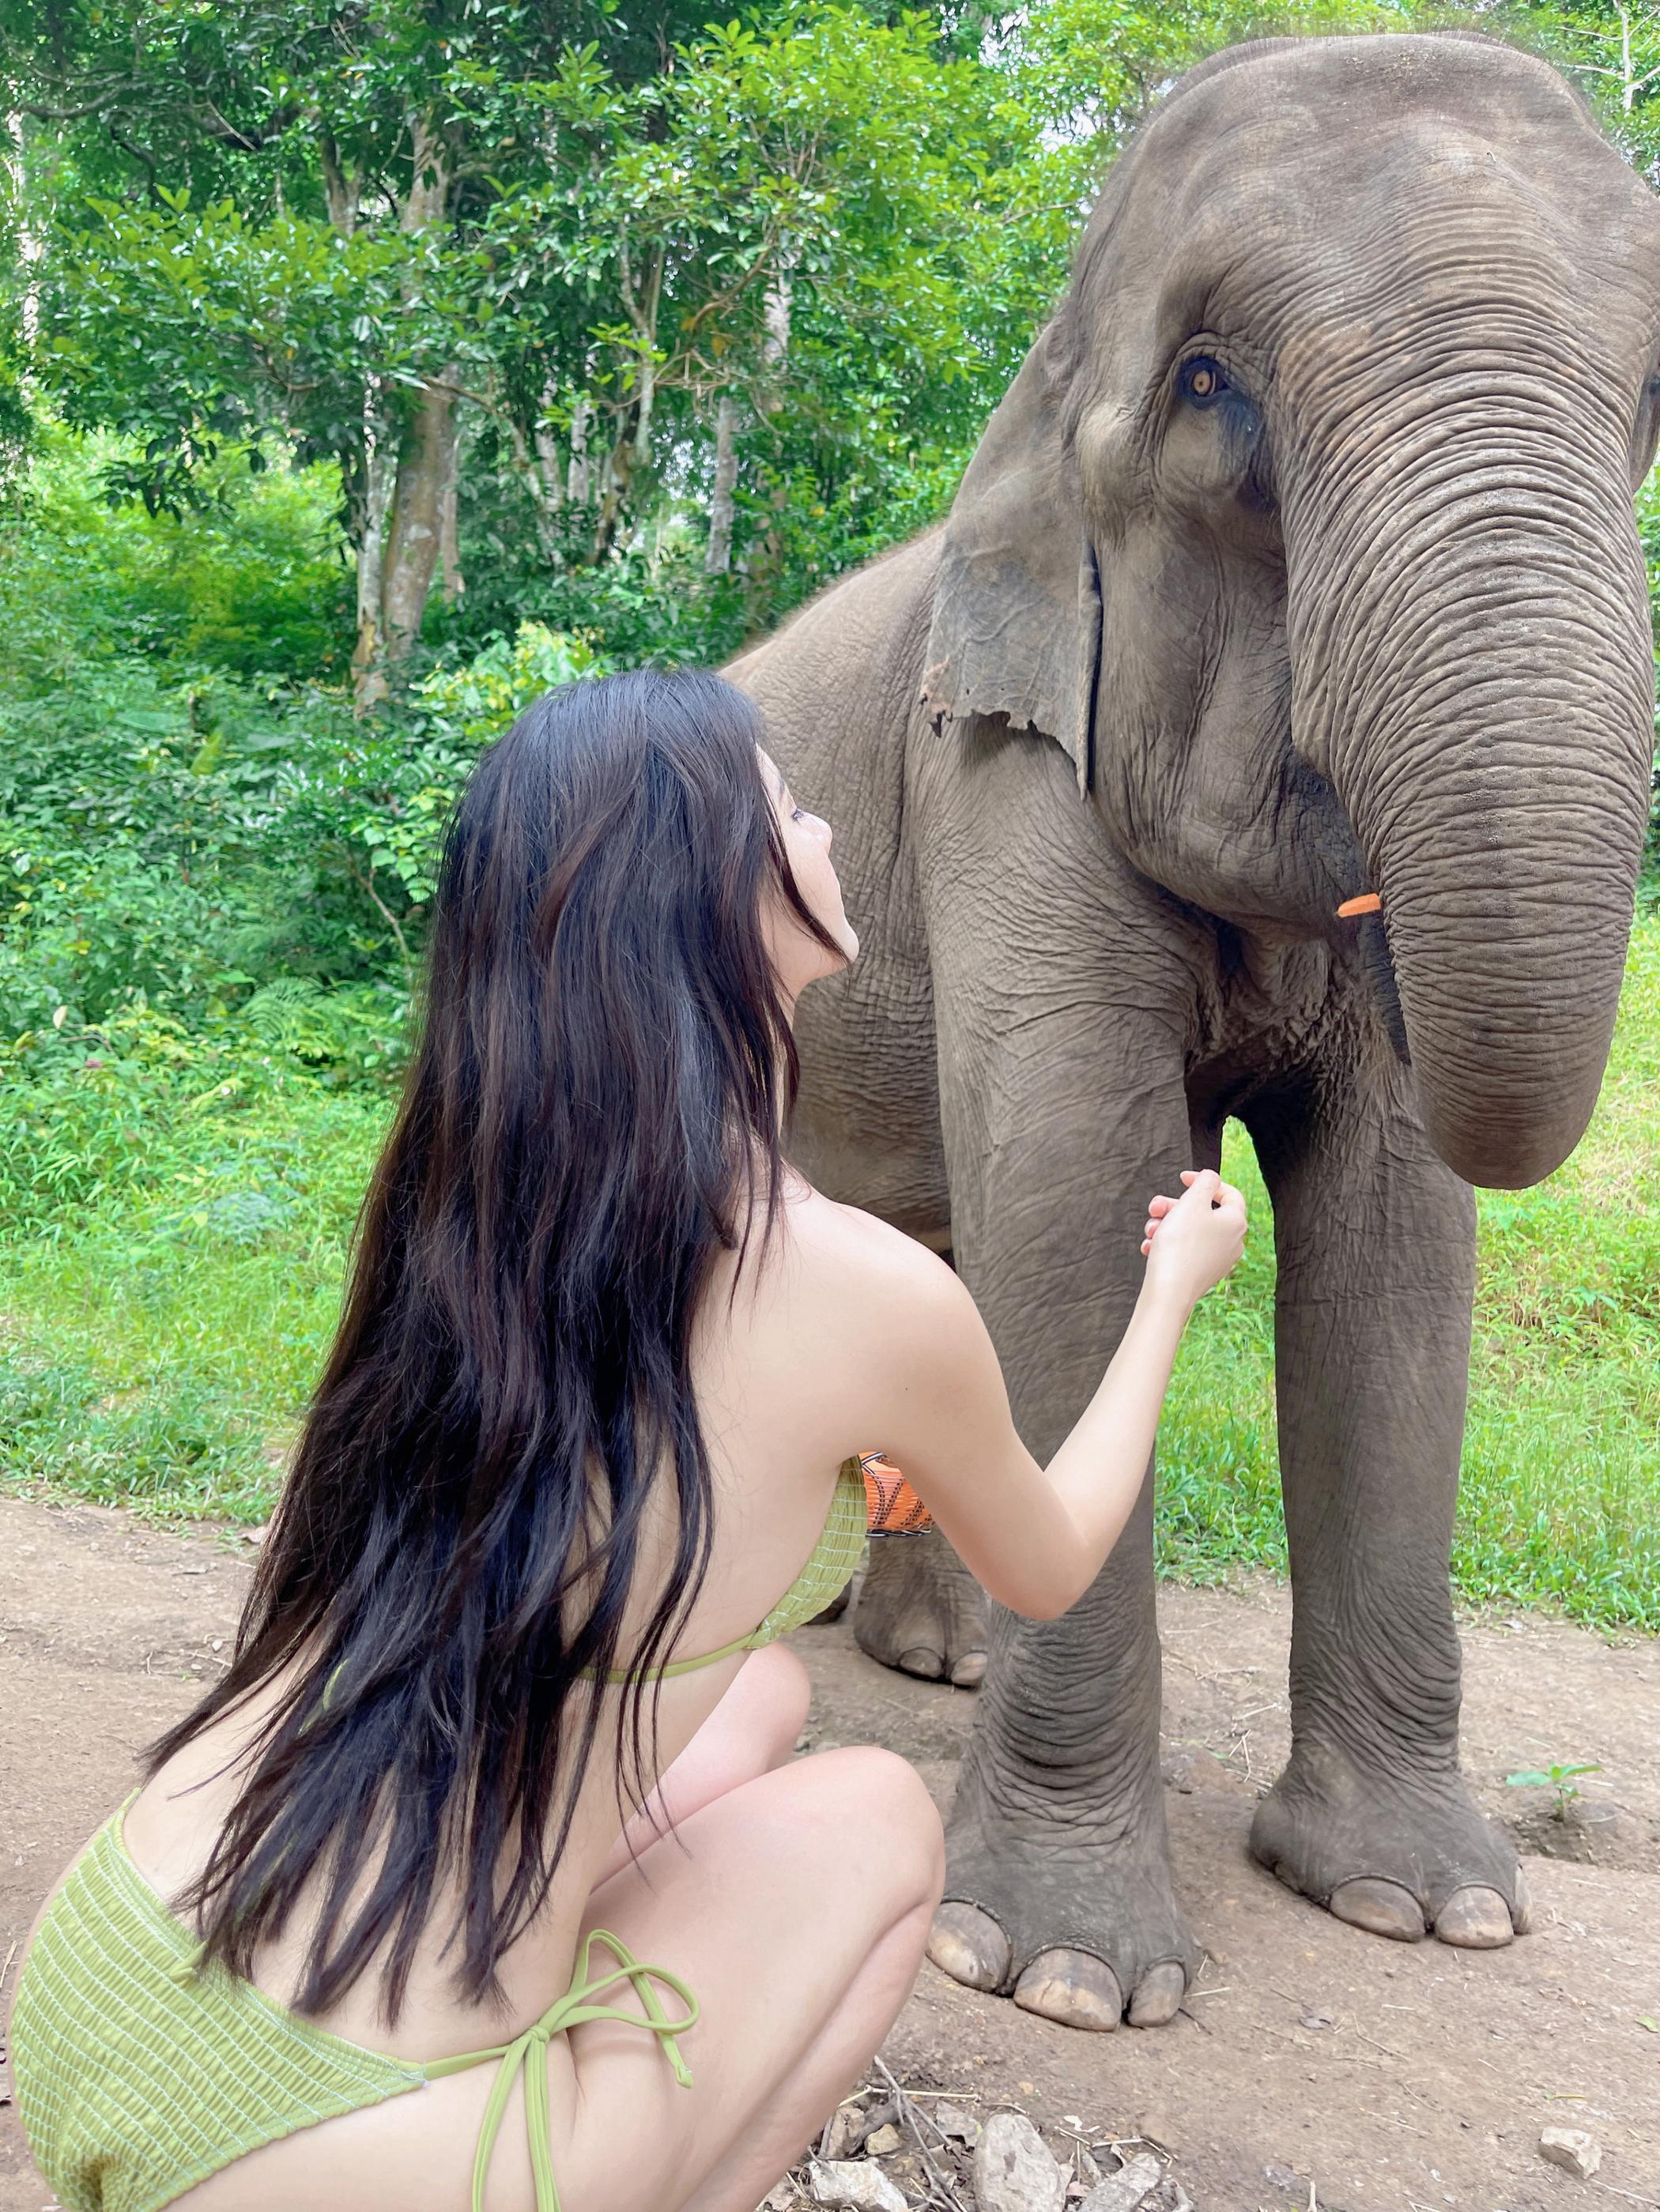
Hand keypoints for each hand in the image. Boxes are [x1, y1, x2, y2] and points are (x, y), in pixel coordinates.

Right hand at [1139, 1169, 1246, 1310]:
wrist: (1168, 1292)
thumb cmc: (1180, 1245)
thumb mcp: (1192, 1202)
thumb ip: (1205, 1182)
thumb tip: (1211, 1177)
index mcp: (1235, 1222)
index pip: (1229, 1193)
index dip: (1205, 1182)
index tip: (1182, 1179)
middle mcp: (1232, 1242)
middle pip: (1203, 1212)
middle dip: (1175, 1207)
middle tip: (1155, 1207)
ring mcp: (1218, 1260)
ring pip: (1190, 1231)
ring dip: (1167, 1225)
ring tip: (1150, 1230)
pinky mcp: (1202, 1274)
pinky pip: (1185, 1250)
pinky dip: (1167, 1244)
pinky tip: (1151, 1247)